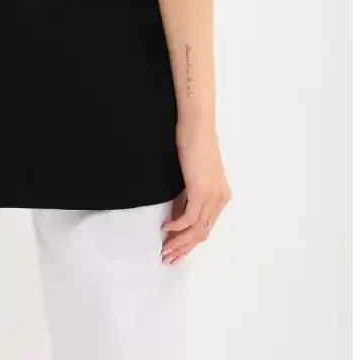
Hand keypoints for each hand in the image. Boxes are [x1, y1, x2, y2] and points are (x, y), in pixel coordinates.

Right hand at [161, 124, 231, 263]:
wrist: (196, 126)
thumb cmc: (193, 142)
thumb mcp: (194, 173)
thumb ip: (191, 193)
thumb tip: (178, 212)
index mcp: (221, 196)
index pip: (206, 228)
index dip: (190, 243)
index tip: (175, 252)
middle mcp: (220, 199)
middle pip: (202, 233)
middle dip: (183, 248)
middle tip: (167, 258)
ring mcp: (211, 196)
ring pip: (196, 230)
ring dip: (179, 242)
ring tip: (164, 249)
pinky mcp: (200, 191)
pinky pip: (189, 218)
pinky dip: (177, 226)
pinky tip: (166, 228)